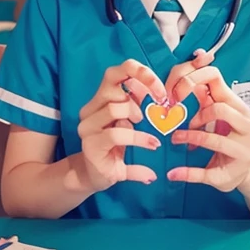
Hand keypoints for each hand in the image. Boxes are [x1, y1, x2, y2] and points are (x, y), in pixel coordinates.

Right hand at [78, 60, 166, 193]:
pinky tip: (152, 144)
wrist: (95, 176)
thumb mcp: (131, 124)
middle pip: (113, 83)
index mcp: (100, 100)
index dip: (140, 73)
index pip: (116, 72)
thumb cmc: (116, 148)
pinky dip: (140, 138)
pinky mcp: (91, 145)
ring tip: (149, 129)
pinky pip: (117, 134)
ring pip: (114, 108)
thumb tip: (162, 97)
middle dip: (142, 89)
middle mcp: (90, 109)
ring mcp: (88, 127)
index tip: (160, 89)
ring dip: (137, 115)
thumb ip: (140, 107)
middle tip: (160, 103)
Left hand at [167, 65, 249, 191]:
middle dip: (196, 116)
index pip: (216, 78)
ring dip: (189, 138)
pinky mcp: (233, 174)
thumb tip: (179, 78)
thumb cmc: (232, 137)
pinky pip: (206, 173)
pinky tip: (174, 174)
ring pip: (214, 140)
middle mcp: (249, 127)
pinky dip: (186, 173)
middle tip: (180, 122)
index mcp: (240, 107)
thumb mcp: (224, 115)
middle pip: (220, 109)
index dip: (191, 79)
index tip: (174, 93)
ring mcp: (245, 152)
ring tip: (176, 139)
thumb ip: (206, 98)